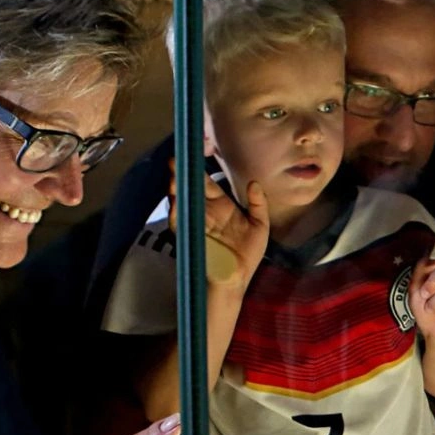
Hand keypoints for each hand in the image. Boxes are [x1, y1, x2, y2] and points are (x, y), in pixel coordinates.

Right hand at [169, 158, 268, 292]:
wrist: (236, 279)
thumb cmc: (246, 255)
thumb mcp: (259, 226)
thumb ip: (259, 204)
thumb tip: (254, 183)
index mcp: (221, 206)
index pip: (208, 184)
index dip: (200, 172)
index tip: (193, 155)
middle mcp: (205, 212)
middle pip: (191, 189)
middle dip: (182, 175)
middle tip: (175, 160)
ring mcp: (195, 224)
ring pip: (181, 202)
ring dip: (176, 190)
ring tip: (174, 177)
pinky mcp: (189, 238)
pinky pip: (179, 223)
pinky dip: (176, 212)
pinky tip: (176, 202)